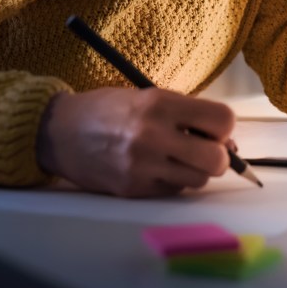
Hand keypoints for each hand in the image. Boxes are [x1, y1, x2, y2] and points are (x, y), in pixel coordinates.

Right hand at [36, 87, 235, 196]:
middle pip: (216, 159)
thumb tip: (226, 141)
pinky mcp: (133, 189)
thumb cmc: (108, 110)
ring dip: (195, 171)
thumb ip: (186, 114)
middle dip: (217, 157)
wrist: (60, 132)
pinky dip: (172, 181)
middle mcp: (153, 135)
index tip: (215, 129)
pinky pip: (173, 190)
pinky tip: (155, 168)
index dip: (224, 128)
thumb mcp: (147, 96)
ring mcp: (142, 166)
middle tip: (205, 150)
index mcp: (160, 104)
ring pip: (198, 180)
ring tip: (176, 158)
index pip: (222, 120)